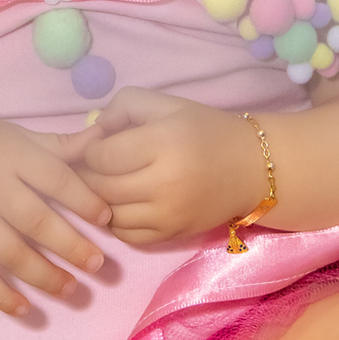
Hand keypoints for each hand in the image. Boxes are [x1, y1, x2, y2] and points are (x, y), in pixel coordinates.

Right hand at [0, 113, 112, 315]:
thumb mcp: (21, 136)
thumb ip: (63, 145)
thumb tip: (106, 140)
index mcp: (13, 156)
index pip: (54, 178)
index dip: (82, 199)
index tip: (107, 219)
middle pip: (34, 221)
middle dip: (69, 245)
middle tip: (97, 264)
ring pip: (8, 253)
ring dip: (42, 275)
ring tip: (71, 289)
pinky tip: (25, 309)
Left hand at [75, 89, 267, 244]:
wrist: (250, 168)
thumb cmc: (206, 130)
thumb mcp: (168, 104)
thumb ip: (125, 105)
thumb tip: (95, 129)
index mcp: (163, 142)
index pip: (103, 155)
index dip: (91, 149)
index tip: (98, 144)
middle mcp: (164, 182)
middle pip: (102, 186)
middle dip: (88, 175)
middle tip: (90, 166)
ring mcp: (167, 214)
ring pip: (109, 214)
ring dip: (99, 200)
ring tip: (104, 184)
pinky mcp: (171, 234)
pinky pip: (126, 235)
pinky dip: (115, 221)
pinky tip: (122, 204)